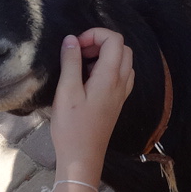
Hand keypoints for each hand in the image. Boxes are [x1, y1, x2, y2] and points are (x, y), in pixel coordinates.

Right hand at [50, 28, 134, 184]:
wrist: (82, 157)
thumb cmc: (72, 126)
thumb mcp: (66, 91)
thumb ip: (71, 62)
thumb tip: (71, 39)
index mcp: (110, 77)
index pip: (114, 40)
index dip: (95, 34)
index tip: (75, 46)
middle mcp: (121, 82)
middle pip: (122, 48)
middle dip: (100, 42)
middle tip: (78, 53)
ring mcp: (121, 93)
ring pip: (123, 61)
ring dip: (104, 55)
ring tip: (82, 66)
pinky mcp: (117, 102)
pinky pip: (121, 76)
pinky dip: (107, 69)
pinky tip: (89, 79)